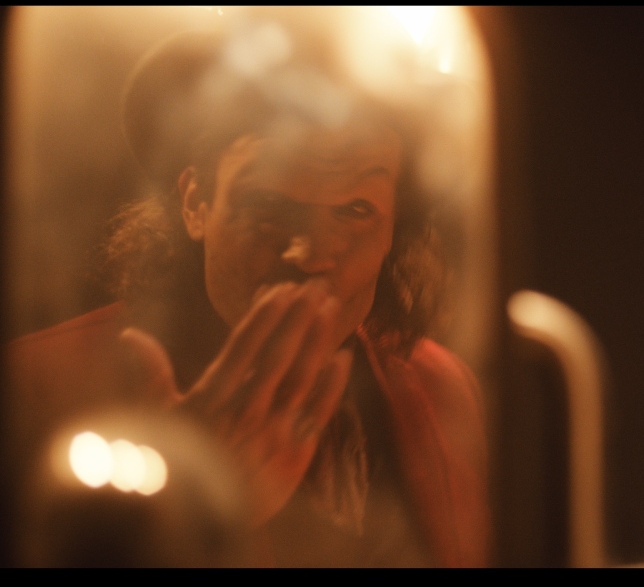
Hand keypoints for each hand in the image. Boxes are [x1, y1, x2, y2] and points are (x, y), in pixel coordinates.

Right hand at [119, 281, 351, 525]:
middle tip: (315, 286)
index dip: (263, 316)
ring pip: (303, 376)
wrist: (205, 525)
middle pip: (278, 355)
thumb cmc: (180, 467)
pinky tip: (343, 356)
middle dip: (297, 317)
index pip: (243, 348)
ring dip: (318, 339)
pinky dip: (333, 383)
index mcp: (212, 401)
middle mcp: (247, 412)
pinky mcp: (298, 453)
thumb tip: (130, 335)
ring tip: (330, 307)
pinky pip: (320, 411)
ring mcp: (276, 432)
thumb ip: (152, 376)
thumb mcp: (158, 423)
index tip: (279, 290)